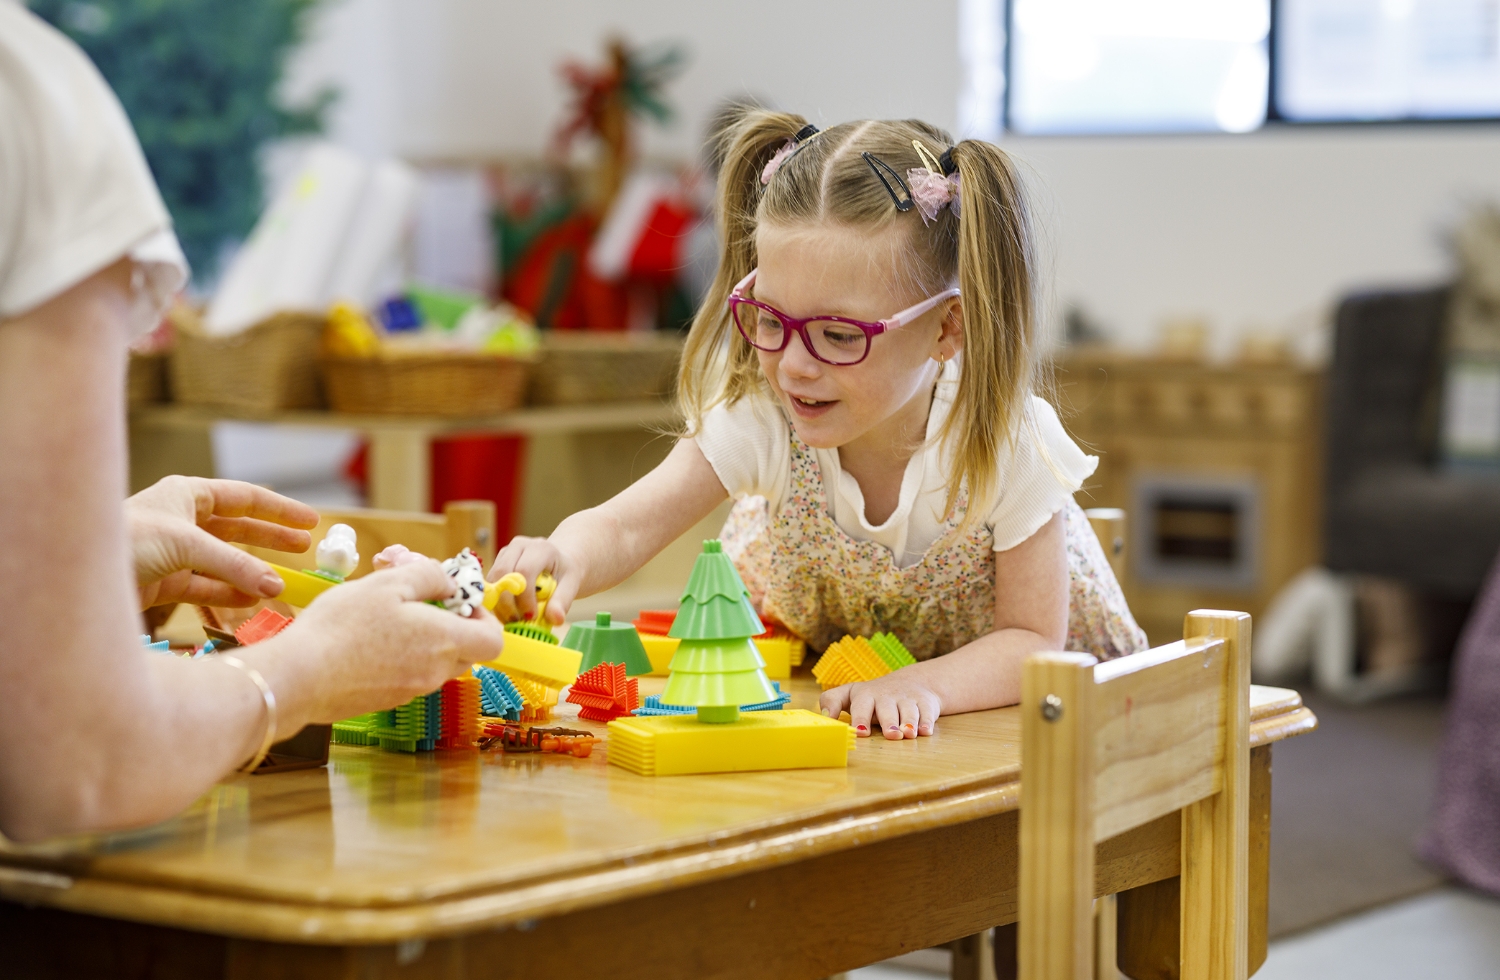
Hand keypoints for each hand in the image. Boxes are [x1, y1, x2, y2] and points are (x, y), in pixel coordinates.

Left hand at [125, 476, 318, 607]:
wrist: (75, 575)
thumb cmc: (125, 540)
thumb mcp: (186, 544)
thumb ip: (235, 566)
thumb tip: (276, 587)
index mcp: (187, 494)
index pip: (244, 497)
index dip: (279, 509)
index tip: (310, 521)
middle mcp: (182, 520)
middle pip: (239, 528)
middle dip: (271, 539)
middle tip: (305, 548)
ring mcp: (175, 553)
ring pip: (225, 561)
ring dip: (252, 572)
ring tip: (281, 583)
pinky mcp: (167, 583)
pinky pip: (208, 587)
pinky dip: (230, 595)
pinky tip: (252, 602)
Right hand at [278, 559, 505, 725]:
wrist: (298, 678)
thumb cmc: (342, 627)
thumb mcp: (389, 583)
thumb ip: (428, 577)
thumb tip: (448, 585)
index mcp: (444, 642)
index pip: (493, 640)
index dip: (483, 617)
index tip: (458, 599)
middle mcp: (434, 673)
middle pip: (465, 651)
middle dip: (450, 623)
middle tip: (419, 601)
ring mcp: (410, 691)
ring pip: (434, 662)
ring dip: (422, 638)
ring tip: (387, 614)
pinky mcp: (385, 700)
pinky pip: (408, 674)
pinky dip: (400, 655)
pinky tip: (367, 638)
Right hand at [486, 536, 582, 624]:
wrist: (557, 563)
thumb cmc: (564, 573)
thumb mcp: (571, 585)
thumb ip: (563, 601)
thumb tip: (556, 619)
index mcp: (541, 548)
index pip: (525, 570)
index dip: (525, 596)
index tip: (530, 617)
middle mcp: (519, 545)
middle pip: (503, 573)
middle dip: (507, 602)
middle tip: (517, 621)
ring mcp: (505, 553)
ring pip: (493, 579)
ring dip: (499, 604)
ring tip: (512, 620)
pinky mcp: (496, 562)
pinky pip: (490, 584)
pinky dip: (495, 601)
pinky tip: (507, 613)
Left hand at [819, 667, 940, 739]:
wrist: (911, 683)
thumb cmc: (874, 696)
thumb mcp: (851, 694)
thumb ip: (832, 701)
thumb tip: (823, 717)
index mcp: (865, 695)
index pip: (861, 705)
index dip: (861, 717)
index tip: (860, 731)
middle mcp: (887, 696)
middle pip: (887, 709)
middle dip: (889, 722)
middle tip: (891, 735)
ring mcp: (907, 698)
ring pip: (909, 710)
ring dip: (909, 722)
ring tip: (908, 734)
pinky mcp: (926, 702)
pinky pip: (927, 712)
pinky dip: (927, 722)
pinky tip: (925, 731)